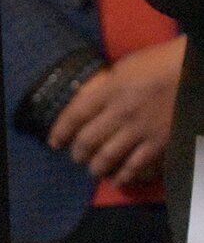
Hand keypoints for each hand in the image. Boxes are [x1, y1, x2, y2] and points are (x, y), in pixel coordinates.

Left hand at [48, 36, 184, 184]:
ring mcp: (141, 129)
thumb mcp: (127, 67)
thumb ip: (107, 86)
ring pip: (108, 156)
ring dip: (96, 167)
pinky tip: (117, 180)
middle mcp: (121, 111)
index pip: (75, 115)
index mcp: (111, 90)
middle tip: (76, 157)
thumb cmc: (162, 62)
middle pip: (88, 140)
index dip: (60, 131)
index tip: (54, 141)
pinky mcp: (161, 142)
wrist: (196, 70)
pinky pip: (136, 165)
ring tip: (93, 170)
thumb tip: (89, 100)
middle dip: (77, 153)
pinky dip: (123, 175)